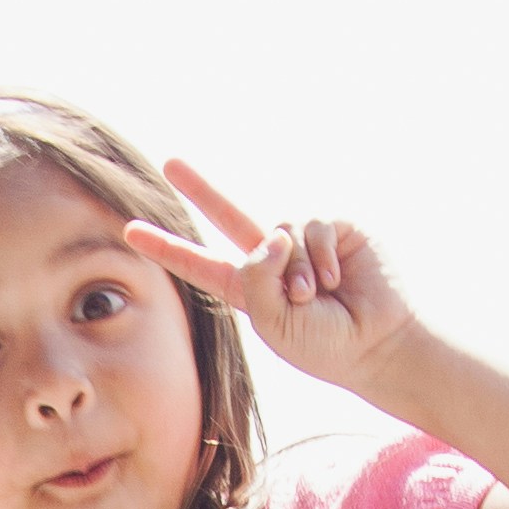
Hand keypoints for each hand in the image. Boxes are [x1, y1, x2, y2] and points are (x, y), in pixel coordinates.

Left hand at [123, 163, 416, 393]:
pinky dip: (321, 257)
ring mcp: (303, 241)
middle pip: (228, 215)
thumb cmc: (325, 345)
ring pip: (279, 232)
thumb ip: (258, 279)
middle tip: (169, 163)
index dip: (167, 248)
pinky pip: (313, 227)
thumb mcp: (275, 324)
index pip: (201, 264)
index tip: (131, 231)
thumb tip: (273, 233)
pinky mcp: (334, 226)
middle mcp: (273, 258)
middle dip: (200, 188)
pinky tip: (338, 280)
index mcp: (249, 289)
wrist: (377, 342)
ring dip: (297, 271)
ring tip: (318, 297)